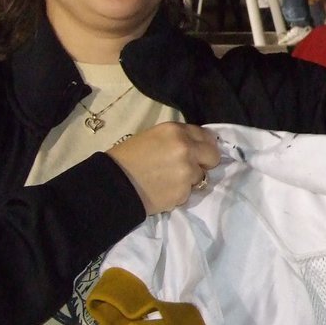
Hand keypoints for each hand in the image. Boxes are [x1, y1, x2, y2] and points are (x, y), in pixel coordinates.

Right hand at [106, 123, 221, 214]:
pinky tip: (163, 190)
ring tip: (168, 180)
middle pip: (213, 156)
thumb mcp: (154, 137)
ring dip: (189, 180)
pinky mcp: (183, 193)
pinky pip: (189, 193)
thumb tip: (196, 146)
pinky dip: (179, 193)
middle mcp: (186, 149)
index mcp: (176, 130)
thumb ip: (178, 139)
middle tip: (189, 168)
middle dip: (205, 163)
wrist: (112, 184)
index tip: (199, 152)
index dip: (203, 146)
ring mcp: (187, 172)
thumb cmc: (128, 158)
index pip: (206, 136)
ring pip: (201, 177)